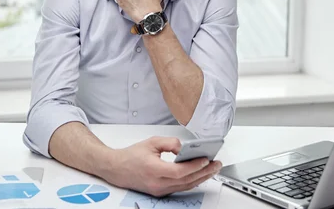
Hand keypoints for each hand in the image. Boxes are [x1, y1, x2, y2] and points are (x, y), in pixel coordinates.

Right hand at [102, 136, 221, 196]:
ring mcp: (159, 190)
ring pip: (185, 186)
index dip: (195, 166)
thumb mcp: (151, 142)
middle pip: (186, 181)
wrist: (117, 169)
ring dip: (201, 178)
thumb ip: (170, 143)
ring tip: (212, 169)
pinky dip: (192, 181)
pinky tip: (200, 175)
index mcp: (154, 169)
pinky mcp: (161, 192)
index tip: (206, 159)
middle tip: (216, 164)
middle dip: (204, 172)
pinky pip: (180, 187)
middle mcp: (157, 183)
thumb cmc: (131, 156)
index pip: (180, 171)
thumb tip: (184, 148)